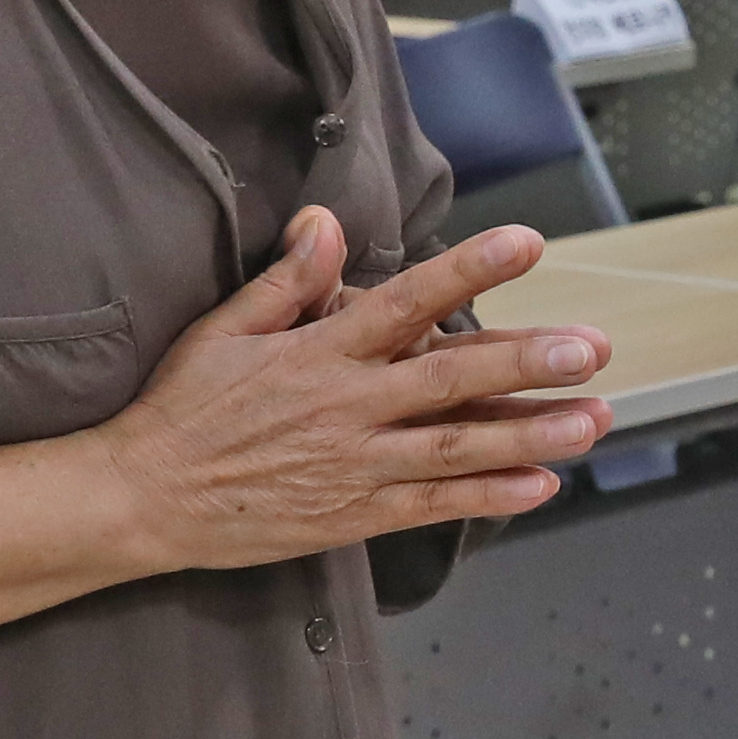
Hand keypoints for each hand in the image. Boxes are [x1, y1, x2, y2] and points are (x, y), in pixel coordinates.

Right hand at [98, 209, 609, 564]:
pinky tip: (541, 485)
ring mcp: (355, 467)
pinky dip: (489, 497)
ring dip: (530, 434)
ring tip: (594, 418)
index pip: (406, 301)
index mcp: (319, 354)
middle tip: (591, 347)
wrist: (143, 499)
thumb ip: (285, 281)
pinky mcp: (354, 515)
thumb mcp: (223, 330)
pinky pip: (434, 506)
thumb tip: (325, 223)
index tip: (528, 243)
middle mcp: (347, 408)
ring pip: (458, 448)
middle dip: (527, 362)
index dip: (468, 270)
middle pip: (451, 380)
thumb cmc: (183, 409)